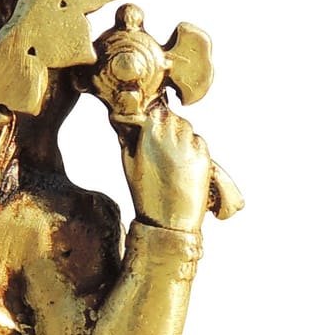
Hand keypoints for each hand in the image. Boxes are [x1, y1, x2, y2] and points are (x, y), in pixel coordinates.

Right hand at [121, 107, 211, 232]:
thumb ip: (130, 139)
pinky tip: (184, 163)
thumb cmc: (145, 195)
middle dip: (168, 127)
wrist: (168, 222)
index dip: (155, 118)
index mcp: (151, 139)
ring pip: (188, 129)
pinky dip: (193, 147)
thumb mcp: (129, 164)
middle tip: (162, 141)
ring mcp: (191, 149)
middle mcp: (172, 140)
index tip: (152, 124)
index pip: (157, 113)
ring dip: (181, 136)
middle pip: (174, 119)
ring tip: (173, 155)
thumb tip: (129, 123)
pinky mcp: (205, 158)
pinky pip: (199, 142)